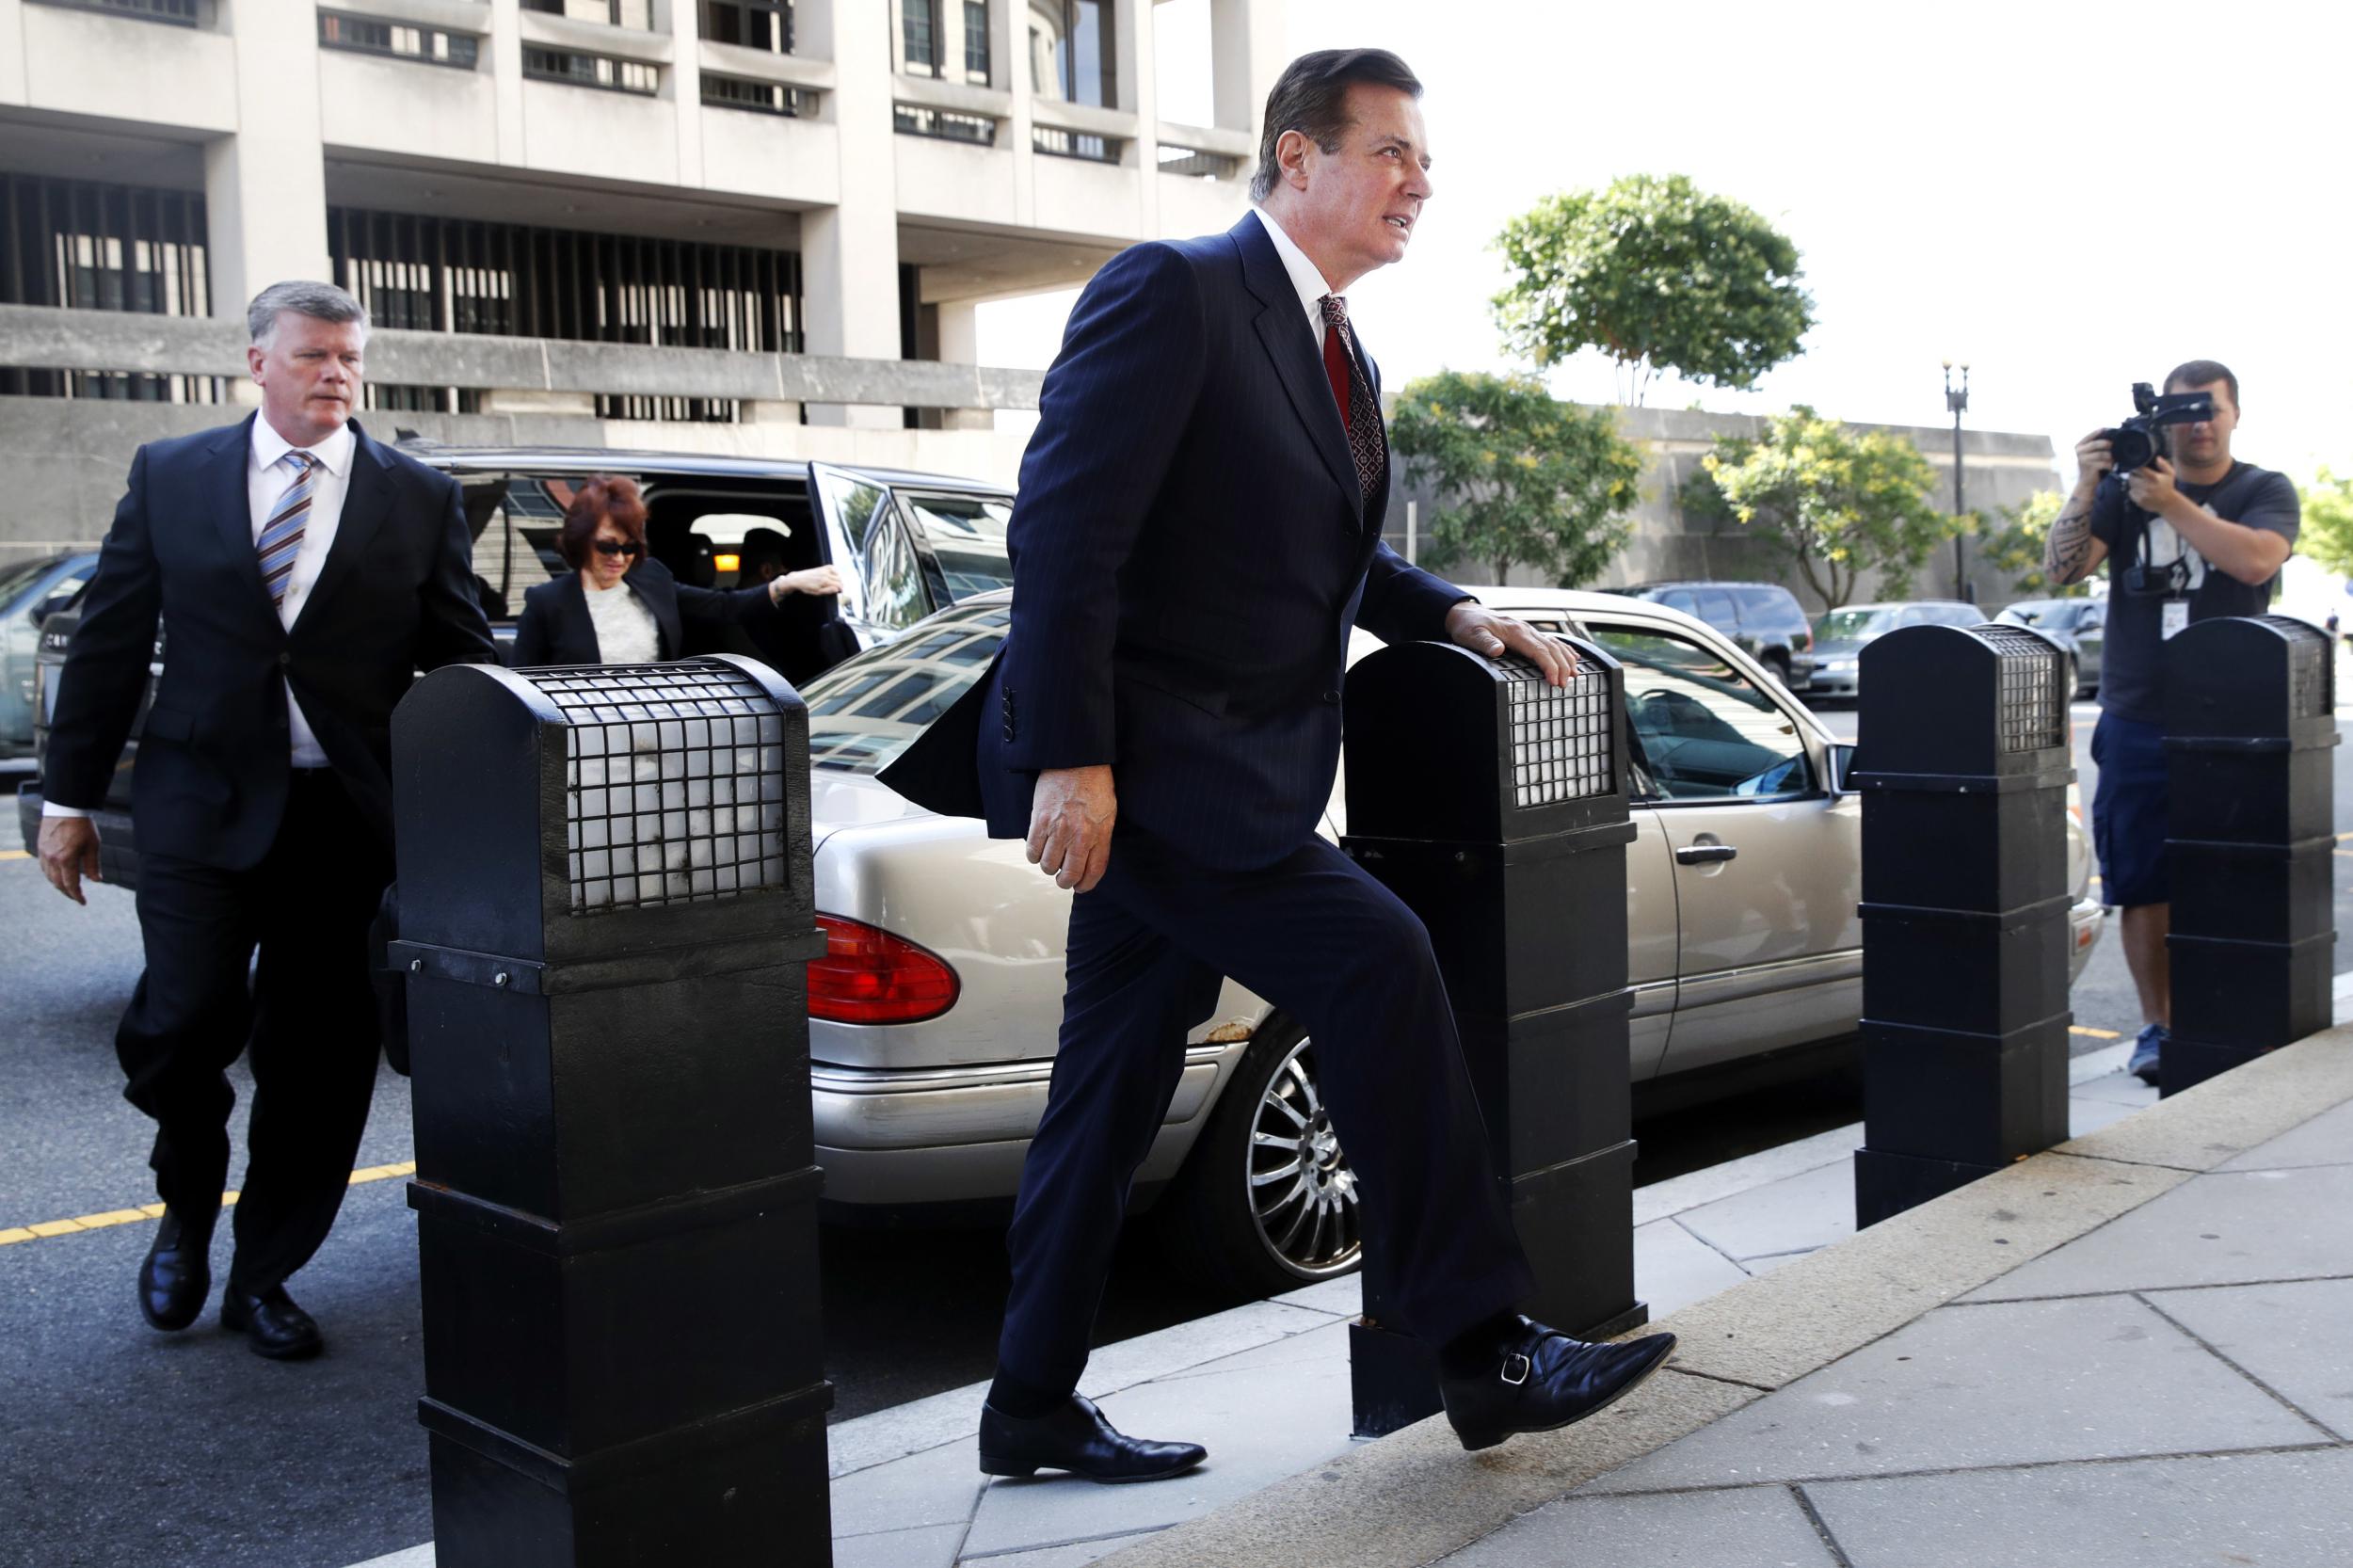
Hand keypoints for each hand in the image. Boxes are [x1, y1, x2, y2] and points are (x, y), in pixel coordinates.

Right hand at [37, 816, 101, 905]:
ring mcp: (44, 853)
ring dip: (58, 885)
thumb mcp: (93, 845)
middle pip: (58, 883)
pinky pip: (44, 867)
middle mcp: (52, 859)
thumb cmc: (82, 826)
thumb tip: (96, 881)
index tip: (83, 902)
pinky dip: (51, 875)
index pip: (71, 884)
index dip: (77, 896)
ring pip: (49, 876)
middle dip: (68, 893)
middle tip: (77, 897)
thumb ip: (93, 865)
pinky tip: (59, 875)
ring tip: (69, 888)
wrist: (65, 808)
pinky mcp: (40, 848)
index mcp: (66, 859)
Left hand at [770, 565, 843, 601]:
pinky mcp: (821, 568)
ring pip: (837, 573)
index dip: (841, 590)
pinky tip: (833, 575)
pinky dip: (834, 570)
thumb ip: (828, 591)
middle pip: (839, 579)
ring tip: (834, 583)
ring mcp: (823, 570)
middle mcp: (825, 574)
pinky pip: (832, 567)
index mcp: (825, 581)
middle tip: (837, 589)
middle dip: (840, 584)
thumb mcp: (817, 592)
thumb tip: (837, 589)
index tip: (840, 592)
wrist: (798, 579)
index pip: (839, 585)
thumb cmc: (807, 587)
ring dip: (838, 578)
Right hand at [1026, 765, 1115, 892]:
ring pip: (1048, 866)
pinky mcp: (1039, 820)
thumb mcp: (1108, 813)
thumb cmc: (1095, 784)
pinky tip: (1039, 850)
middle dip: (1065, 882)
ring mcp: (1058, 828)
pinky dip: (1034, 855)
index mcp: (1099, 834)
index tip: (1081, 887)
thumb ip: (1101, 838)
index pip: (1094, 871)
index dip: (1086, 885)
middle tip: (1063, 879)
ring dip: (1049, 867)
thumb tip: (1091, 861)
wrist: (1077, 759)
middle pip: (1070, 874)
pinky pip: (1033, 850)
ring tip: (1051, 859)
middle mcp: (1079, 834)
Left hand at [1443, 602, 1577, 686]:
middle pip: (1551, 648)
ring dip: (1566, 659)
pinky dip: (1564, 649)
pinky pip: (1551, 640)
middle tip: (1565, 685)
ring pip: (1554, 644)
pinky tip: (1573, 657)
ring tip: (1575, 676)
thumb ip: (1485, 643)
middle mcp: (1525, 629)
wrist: (1465, 613)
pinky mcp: (1527, 633)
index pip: (1539, 649)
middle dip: (1561, 666)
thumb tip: (1498, 650)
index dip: (1549, 665)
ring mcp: (1527, 630)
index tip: (1554, 680)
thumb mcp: (1472, 635)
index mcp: (1515, 631)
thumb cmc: (1468, 626)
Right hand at [2073, 429, 2114, 490]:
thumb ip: (2095, 446)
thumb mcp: (2090, 454)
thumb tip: (2110, 436)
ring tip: (2115, 459)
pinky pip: (2104, 463)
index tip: (2108, 429)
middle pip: (2096, 444)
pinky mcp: (2089, 467)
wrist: (2086, 483)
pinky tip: (2112, 467)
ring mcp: (2083, 460)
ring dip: (2111, 456)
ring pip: (2102, 454)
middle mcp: (2079, 452)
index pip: (2090, 436)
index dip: (2099, 432)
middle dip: (2108, 444)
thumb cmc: (2091, 467)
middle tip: (2115, 445)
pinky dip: (2110, 465)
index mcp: (2079, 446)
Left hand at [2125, 455, 2180, 514]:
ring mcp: (2143, 494)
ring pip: (2130, 485)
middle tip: (2138, 476)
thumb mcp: (2170, 474)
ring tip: (2141, 484)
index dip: (2136, 468)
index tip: (2137, 468)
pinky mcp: (2140, 501)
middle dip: (2133, 476)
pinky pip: (2131, 493)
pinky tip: (2141, 491)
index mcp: (2154, 477)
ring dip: (2133, 484)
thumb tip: (2157, 458)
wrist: (2168, 503)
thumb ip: (2164, 465)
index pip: (2138, 469)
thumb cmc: (2168, 486)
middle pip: (2131, 477)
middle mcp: (2147, 486)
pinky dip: (2134, 492)